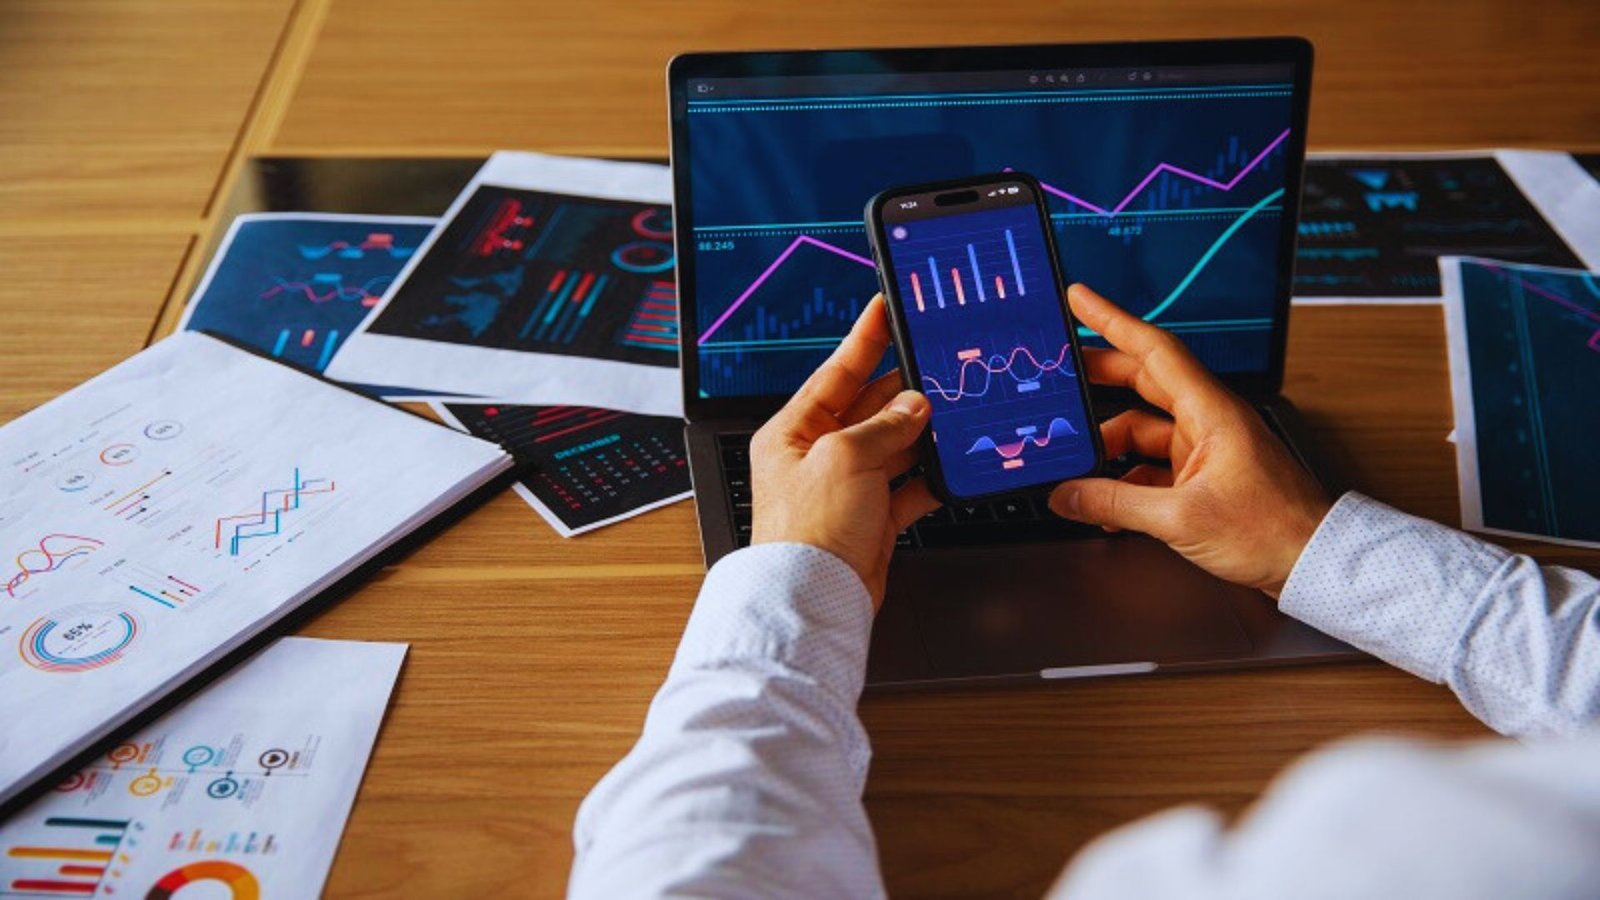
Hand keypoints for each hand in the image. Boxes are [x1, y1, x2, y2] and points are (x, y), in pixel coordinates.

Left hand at [750, 295, 939, 607]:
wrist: (815, 596)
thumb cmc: (807, 531)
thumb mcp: (845, 457)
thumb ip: (884, 426)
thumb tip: (914, 407)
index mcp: (793, 431)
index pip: (835, 373)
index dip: (864, 339)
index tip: (884, 308)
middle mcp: (818, 456)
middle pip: (869, 409)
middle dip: (904, 393)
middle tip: (936, 372)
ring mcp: (847, 488)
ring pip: (893, 446)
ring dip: (921, 435)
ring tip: (950, 419)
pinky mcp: (872, 518)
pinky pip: (907, 487)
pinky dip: (928, 478)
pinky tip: (948, 468)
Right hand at [1047, 284, 1331, 597]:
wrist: (1312, 562)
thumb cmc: (1273, 530)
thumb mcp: (1180, 518)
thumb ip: (1115, 504)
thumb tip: (1068, 496)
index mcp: (1211, 411)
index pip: (1154, 350)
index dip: (1112, 321)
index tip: (1081, 300)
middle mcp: (1207, 422)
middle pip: (1142, 382)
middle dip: (1098, 377)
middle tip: (1059, 371)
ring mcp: (1204, 450)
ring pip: (1141, 432)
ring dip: (1107, 448)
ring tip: (1074, 467)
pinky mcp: (1202, 479)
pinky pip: (1150, 468)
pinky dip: (1124, 482)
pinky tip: (1103, 504)